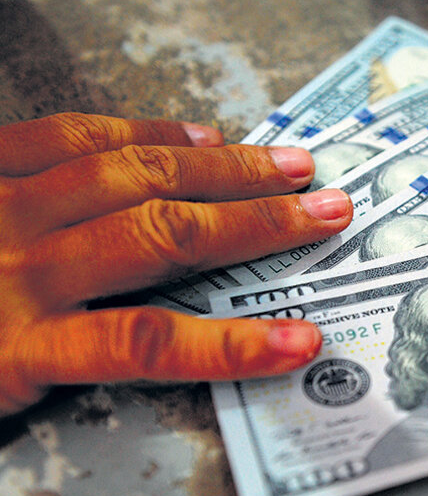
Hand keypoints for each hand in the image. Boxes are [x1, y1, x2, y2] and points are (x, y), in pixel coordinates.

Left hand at [0, 113, 353, 414]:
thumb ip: (63, 366)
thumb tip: (156, 345)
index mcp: (15, 343)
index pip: (143, 345)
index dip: (231, 345)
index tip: (300, 342)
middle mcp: (20, 265)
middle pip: (164, 237)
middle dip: (259, 223)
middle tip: (328, 214)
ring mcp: (5, 205)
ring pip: (136, 174)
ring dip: (226, 169)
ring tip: (288, 166)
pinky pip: (74, 134)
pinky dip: (146, 130)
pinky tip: (196, 133)